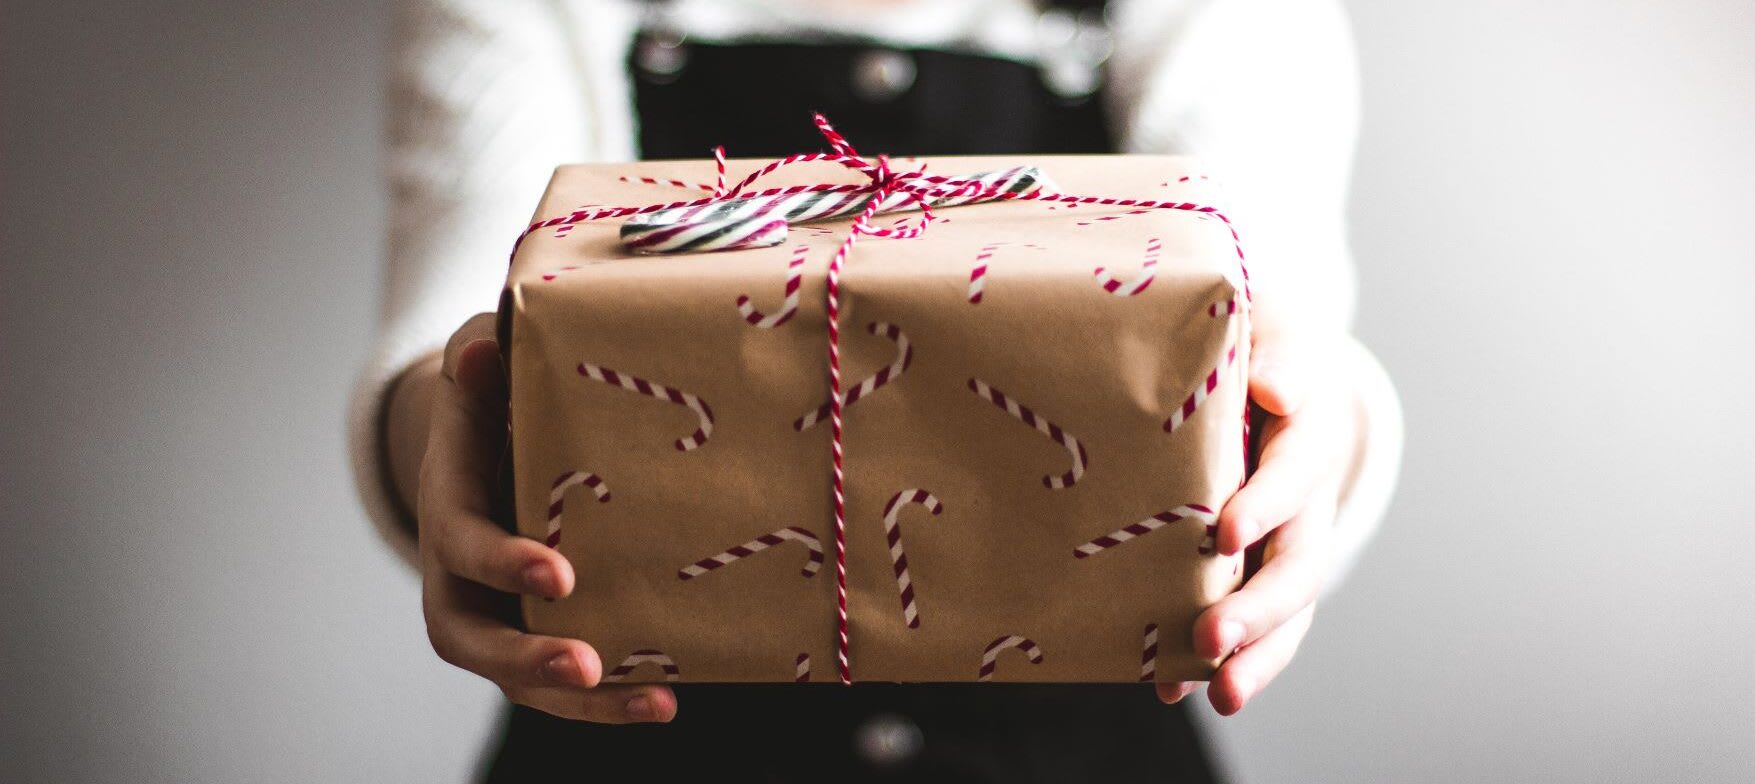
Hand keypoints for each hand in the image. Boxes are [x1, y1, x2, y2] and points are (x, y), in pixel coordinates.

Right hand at [414, 313, 676, 722]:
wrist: (490, 436)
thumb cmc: (494, 396)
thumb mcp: (484, 364)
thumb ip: (481, 359)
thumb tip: (482, 352)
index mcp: (449, 505)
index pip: (461, 544)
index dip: (503, 562)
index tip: (560, 573)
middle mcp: (459, 575)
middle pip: (472, 638)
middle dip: (527, 657)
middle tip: (586, 664)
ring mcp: (496, 612)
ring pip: (517, 677)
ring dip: (581, 701)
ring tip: (654, 702)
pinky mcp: (535, 631)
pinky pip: (560, 681)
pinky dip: (608, 700)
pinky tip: (667, 699)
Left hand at [1157, 307, 1358, 714]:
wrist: (1273, 374)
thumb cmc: (1258, 345)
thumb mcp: (1271, 328)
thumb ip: (1275, 352)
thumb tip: (1274, 389)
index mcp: (1309, 434)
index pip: (1294, 472)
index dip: (1266, 503)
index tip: (1225, 532)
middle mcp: (1307, 500)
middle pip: (1297, 563)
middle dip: (1258, 607)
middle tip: (1211, 638)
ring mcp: (1286, 543)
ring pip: (1285, 610)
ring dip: (1256, 656)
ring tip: (1220, 695)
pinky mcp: (1256, 570)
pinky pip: (1251, 625)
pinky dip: (1219, 660)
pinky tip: (1172, 688)